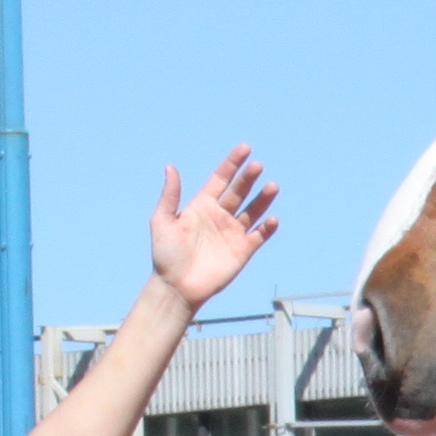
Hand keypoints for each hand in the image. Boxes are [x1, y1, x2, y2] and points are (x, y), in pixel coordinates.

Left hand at [150, 149, 279, 307]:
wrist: (176, 286)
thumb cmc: (165, 254)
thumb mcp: (162, 221)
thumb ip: (170, 195)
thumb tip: (170, 167)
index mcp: (202, 205)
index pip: (221, 179)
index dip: (232, 164)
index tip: (244, 149)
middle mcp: (220, 216)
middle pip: (239, 192)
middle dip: (249, 178)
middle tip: (257, 166)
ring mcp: (233, 233)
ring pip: (253, 211)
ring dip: (263, 199)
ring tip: (272, 186)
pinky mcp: (243, 251)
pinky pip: (259, 236)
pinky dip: (267, 227)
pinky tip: (271, 219)